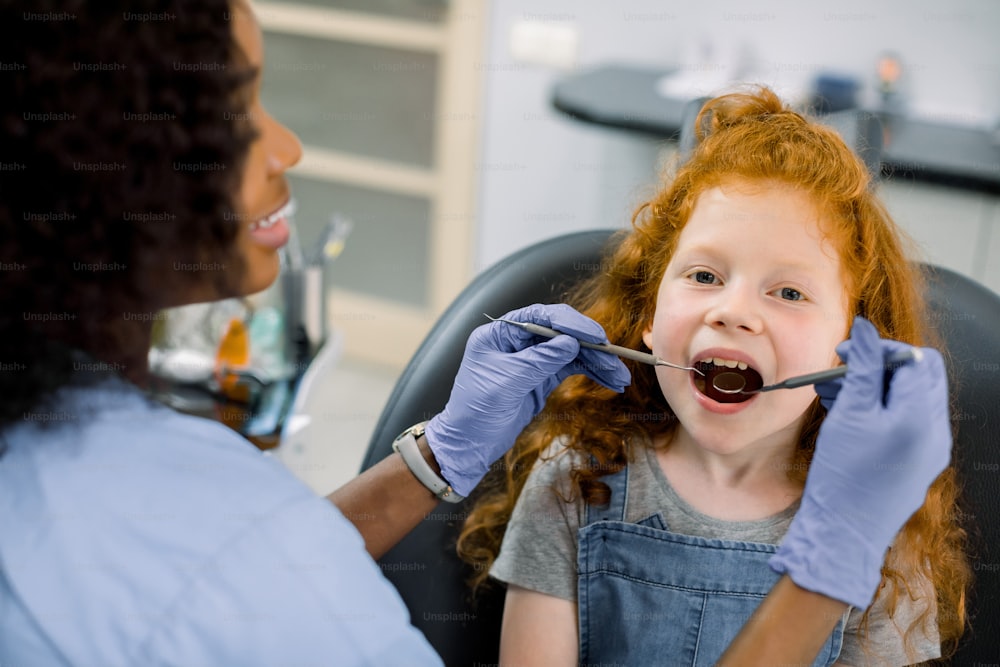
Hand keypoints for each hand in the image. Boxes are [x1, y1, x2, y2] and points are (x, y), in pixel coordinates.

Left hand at [425, 303, 630, 496]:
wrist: (468, 444)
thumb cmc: (475, 411)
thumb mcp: (507, 383)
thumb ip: (539, 360)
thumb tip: (569, 342)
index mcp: (500, 333)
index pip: (540, 316)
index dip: (570, 323)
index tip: (594, 335)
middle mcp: (517, 341)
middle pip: (561, 332)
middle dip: (590, 345)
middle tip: (614, 357)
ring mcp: (531, 359)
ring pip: (571, 351)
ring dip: (596, 362)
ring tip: (620, 377)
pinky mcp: (541, 377)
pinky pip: (570, 368)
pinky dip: (590, 373)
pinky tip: (609, 380)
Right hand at [770, 317, 950, 608]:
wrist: (844, 533)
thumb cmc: (844, 477)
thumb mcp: (850, 413)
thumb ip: (863, 367)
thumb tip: (865, 330)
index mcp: (921, 416)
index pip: (914, 359)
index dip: (881, 348)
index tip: (848, 352)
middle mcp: (935, 431)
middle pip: (917, 377)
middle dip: (879, 367)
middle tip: (842, 371)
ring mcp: (930, 449)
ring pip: (909, 399)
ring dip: (876, 388)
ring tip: (835, 394)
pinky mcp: (918, 462)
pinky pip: (906, 423)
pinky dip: (880, 411)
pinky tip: (847, 415)